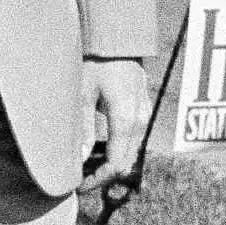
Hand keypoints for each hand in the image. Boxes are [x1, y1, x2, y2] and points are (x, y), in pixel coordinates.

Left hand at [78, 58, 148, 195]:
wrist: (116, 39)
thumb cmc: (96, 63)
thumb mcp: (82, 95)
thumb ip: (83, 130)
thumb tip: (80, 159)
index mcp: (125, 121)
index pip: (117, 164)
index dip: (99, 179)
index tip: (81, 185)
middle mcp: (140, 121)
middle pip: (126, 162)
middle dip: (104, 174)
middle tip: (81, 178)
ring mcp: (144, 115)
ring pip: (131, 151)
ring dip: (112, 162)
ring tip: (88, 165)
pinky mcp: (143, 109)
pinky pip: (134, 138)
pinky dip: (119, 149)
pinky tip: (100, 147)